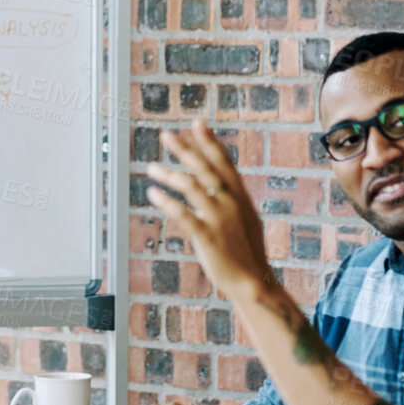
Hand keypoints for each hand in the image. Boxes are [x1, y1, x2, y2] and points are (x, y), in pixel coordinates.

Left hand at [145, 120, 271, 296]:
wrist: (252, 281)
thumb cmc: (247, 251)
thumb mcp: (245, 219)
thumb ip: (232, 200)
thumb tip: (220, 185)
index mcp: (241, 196)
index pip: (224, 162)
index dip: (210, 141)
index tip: (197, 123)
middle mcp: (231, 202)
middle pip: (205, 168)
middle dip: (185, 149)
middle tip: (166, 135)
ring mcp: (220, 218)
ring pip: (192, 187)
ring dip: (169, 175)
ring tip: (151, 168)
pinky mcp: (207, 236)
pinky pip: (183, 213)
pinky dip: (166, 201)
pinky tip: (153, 193)